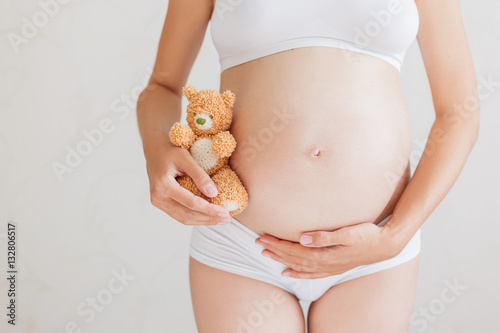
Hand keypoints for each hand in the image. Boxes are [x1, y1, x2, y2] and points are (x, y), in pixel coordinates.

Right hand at [145, 133, 231, 224]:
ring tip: (221, 220)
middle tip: (227, 219)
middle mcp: (158, 197)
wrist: (154, 149)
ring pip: (183, 218)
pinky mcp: (161, 203)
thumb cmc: (170, 150)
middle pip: (187, 215)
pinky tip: (209, 216)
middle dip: (209, 218)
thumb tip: (214, 193)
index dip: (210, 210)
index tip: (225, 213)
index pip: (191, 203)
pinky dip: (195, 217)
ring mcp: (157, 202)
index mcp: (163, 185)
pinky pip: (179, 215)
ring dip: (203, 221)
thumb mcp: (186, 157)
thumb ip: (199, 175)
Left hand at [255, 221, 400, 278]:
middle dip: (275, 251)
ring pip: (299, 266)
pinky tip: (288, 273)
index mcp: (325, 255)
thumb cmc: (367, 235)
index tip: (263, 238)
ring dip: (282, 261)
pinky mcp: (334, 268)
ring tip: (267, 256)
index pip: (294, 250)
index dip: (277, 244)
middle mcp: (324, 264)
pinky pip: (310, 274)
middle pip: (293, 258)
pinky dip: (297, 274)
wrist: (386, 246)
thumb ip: (325, 236)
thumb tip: (303, 237)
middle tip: (258, 244)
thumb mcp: (348, 232)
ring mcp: (329, 268)